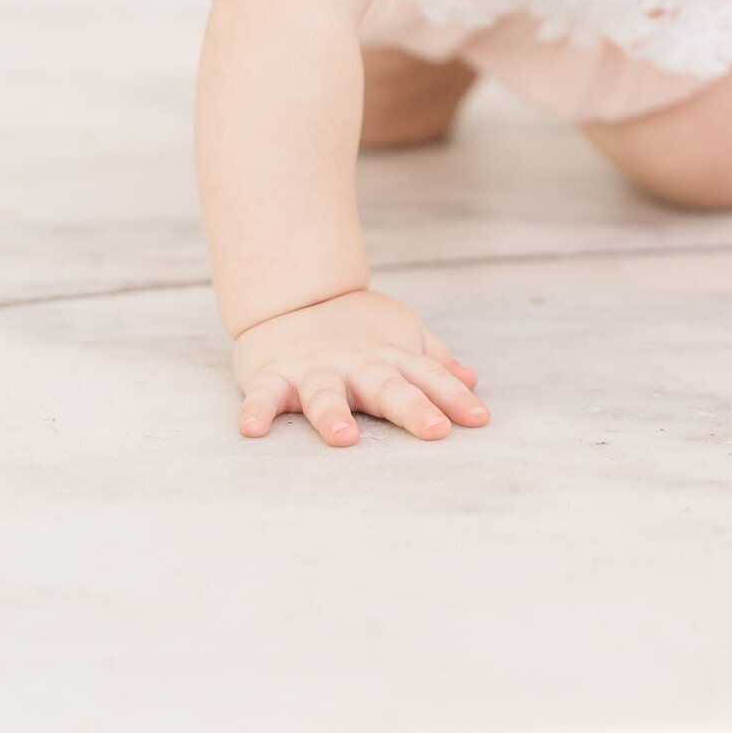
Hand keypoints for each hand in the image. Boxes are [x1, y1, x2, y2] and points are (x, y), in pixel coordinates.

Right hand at [232, 287, 489, 446]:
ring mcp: (314, 369)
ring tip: (344, 438)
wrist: (293, 294)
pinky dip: (257, 411)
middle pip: (387, 387)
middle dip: (412, 409)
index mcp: (390, 357)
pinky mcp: (273, 375)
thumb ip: (433, 362)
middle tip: (436, 430)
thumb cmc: (356, 329)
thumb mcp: (400, 338)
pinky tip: (252, 430)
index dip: (454, 397)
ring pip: (325, 393)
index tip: (479, 420)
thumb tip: (472, 380)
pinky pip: (264, 395)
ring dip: (333, 414)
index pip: (429, 377)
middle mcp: (356, 364)